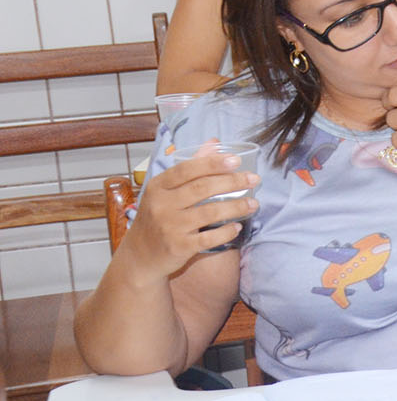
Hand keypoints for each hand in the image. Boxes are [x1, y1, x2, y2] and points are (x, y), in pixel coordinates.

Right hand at [124, 146, 259, 272]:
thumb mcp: (164, 191)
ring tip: (254, 204)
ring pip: (210, 212)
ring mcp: (169, 226)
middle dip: (232, 182)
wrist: (139, 257)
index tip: (236, 160)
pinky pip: (209, 238)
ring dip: (236, 207)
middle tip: (254, 179)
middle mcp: (161, 205)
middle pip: (202, 188)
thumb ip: (190, 168)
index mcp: (157, 187)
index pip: (187, 169)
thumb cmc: (157, 218)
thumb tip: (214, 143)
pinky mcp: (179, 247)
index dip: (213, 163)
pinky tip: (238, 227)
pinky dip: (226, 232)